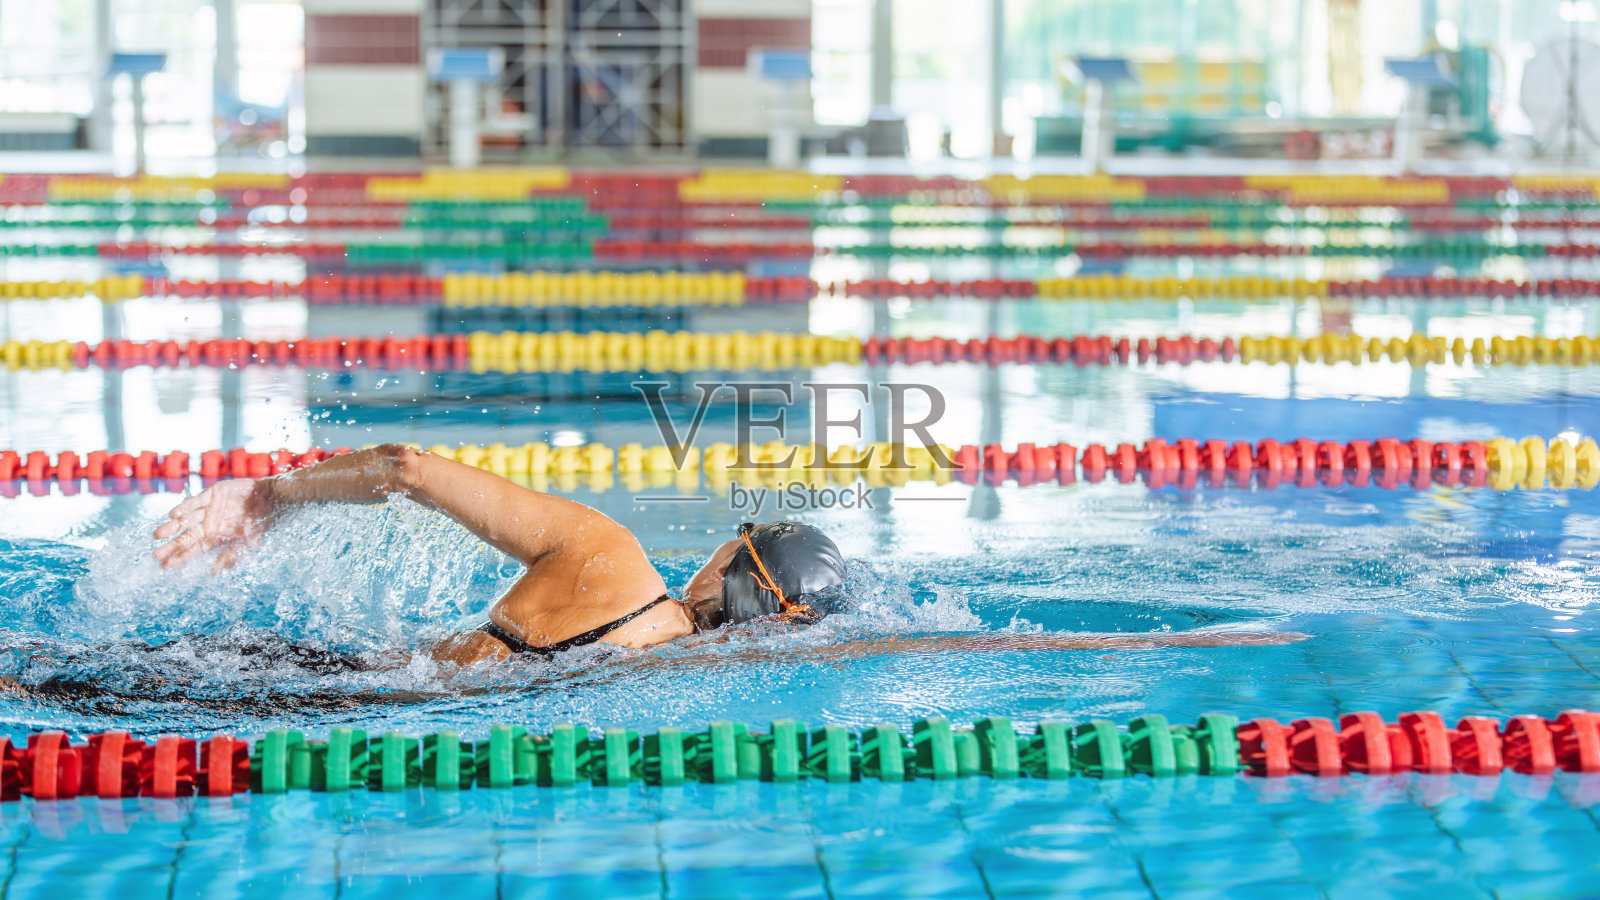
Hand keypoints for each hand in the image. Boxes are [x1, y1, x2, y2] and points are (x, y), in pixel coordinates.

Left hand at [152, 479, 275, 569]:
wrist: (271, 499)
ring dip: (171, 527)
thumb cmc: (260, 524)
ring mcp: (208, 509)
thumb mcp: (248, 545)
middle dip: (171, 546)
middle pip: (185, 537)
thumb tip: (213, 574)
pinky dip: (184, 508)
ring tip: (157, 535)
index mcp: (215, 537)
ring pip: (185, 520)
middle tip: (155, 556)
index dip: (180, 558)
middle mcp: (208, 524)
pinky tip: (173, 515)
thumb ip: (230, 556)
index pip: (193, 550)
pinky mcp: (212, 494)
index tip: (166, 567)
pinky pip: (195, 502)